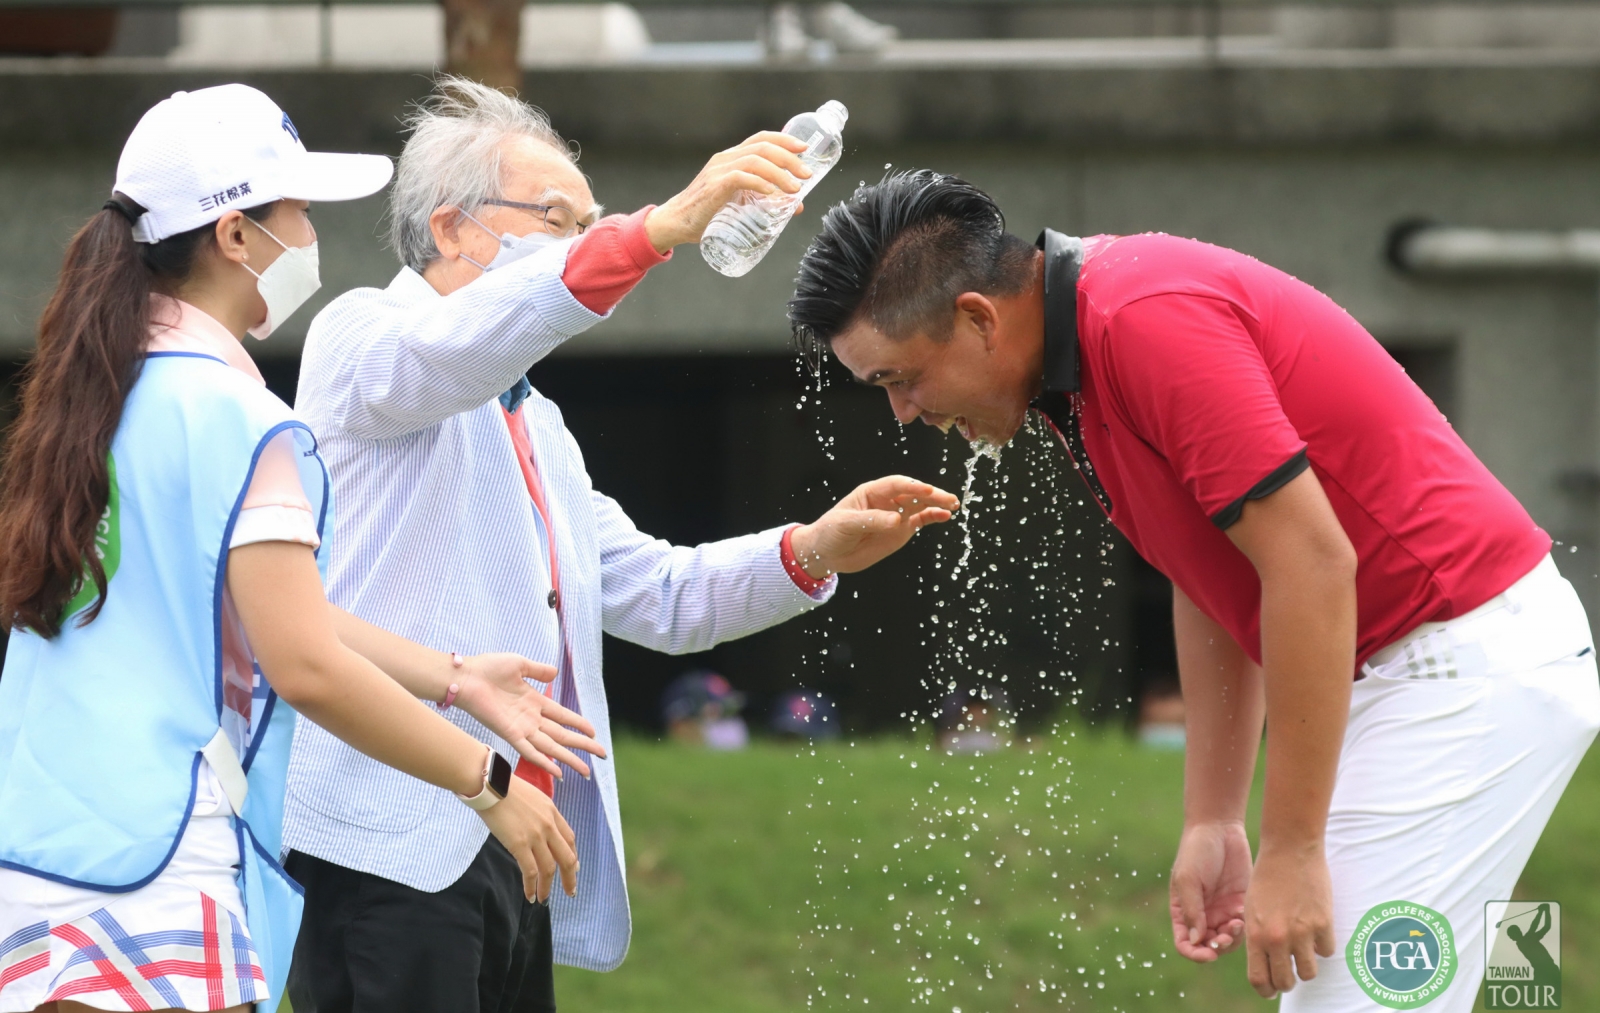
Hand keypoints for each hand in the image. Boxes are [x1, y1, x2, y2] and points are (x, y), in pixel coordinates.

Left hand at [453, 653, 607, 778]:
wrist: (466, 677)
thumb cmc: (488, 668)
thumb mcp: (520, 664)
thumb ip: (538, 670)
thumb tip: (555, 673)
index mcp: (535, 701)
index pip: (563, 716)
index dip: (579, 724)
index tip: (594, 733)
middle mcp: (531, 718)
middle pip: (563, 735)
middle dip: (583, 746)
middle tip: (602, 755)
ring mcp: (522, 728)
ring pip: (552, 747)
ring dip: (570, 758)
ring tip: (586, 770)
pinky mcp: (510, 734)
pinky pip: (531, 751)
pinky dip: (544, 762)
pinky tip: (558, 772)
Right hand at [478, 775, 578, 901]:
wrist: (489, 784)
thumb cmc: (504, 788)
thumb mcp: (532, 796)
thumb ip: (539, 813)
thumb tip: (537, 827)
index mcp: (552, 811)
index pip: (569, 838)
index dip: (573, 856)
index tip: (574, 868)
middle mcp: (548, 824)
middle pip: (567, 857)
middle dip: (570, 877)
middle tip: (570, 892)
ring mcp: (535, 835)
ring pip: (549, 868)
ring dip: (548, 887)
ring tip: (545, 899)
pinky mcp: (519, 844)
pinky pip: (530, 871)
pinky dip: (532, 887)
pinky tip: (530, 896)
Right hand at [644, 131, 810, 251]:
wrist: (676, 222)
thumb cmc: (708, 214)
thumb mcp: (741, 203)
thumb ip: (767, 201)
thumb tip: (797, 206)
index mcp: (731, 158)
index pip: (761, 139)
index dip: (784, 140)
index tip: (804, 149)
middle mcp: (725, 159)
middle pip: (763, 147)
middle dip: (789, 158)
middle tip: (806, 174)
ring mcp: (718, 171)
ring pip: (755, 161)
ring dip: (779, 173)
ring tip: (794, 188)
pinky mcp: (714, 187)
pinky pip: (740, 178)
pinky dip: (759, 183)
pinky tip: (772, 192)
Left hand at [789, 476, 958, 578]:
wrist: (827, 553)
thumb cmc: (831, 532)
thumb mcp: (847, 524)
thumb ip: (872, 521)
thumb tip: (897, 520)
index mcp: (872, 492)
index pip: (896, 484)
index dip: (912, 486)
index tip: (927, 490)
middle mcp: (887, 500)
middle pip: (913, 493)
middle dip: (931, 494)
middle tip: (948, 498)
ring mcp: (896, 515)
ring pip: (921, 505)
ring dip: (937, 504)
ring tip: (953, 505)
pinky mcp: (901, 530)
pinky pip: (921, 521)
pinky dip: (933, 517)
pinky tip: (945, 516)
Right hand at [1170, 820, 1251, 962]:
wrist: (1220, 828)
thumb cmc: (1197, 851)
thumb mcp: (1188, 878)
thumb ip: (1191, 909)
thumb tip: (1196, 941)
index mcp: (1183, 911)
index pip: (1185, 943)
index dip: (1195, 953)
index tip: (1208, 953)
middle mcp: (1202, 915)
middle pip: (1209, 945)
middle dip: (1218, 946)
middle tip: (1226, 935)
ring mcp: (1222, 910)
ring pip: (1229, 939)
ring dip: (1233, 938)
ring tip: (1236, 922)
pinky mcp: (1240, 903)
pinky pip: (1244, 925)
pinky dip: (1244, 926)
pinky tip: (1243, 913)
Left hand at [1243, 843, 1334, 996]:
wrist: (1290, 849)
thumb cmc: (1266, 877)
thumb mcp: (1251, 908)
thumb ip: (1257, 936)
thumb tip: (1265, 962)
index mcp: (1255, 934)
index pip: (1259, 979)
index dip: (1265, 989)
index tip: (1270, 989)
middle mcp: (1278, 938)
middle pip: (1285, 981)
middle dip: (1287, 982)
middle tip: (1289, 974)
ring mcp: (1302, 932)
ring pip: (1309, 972)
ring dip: (1306, 966)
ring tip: (1303, 951)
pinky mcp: (1323, 923)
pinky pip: (1326, 951)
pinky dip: (1322, 945)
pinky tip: (1316, 929)